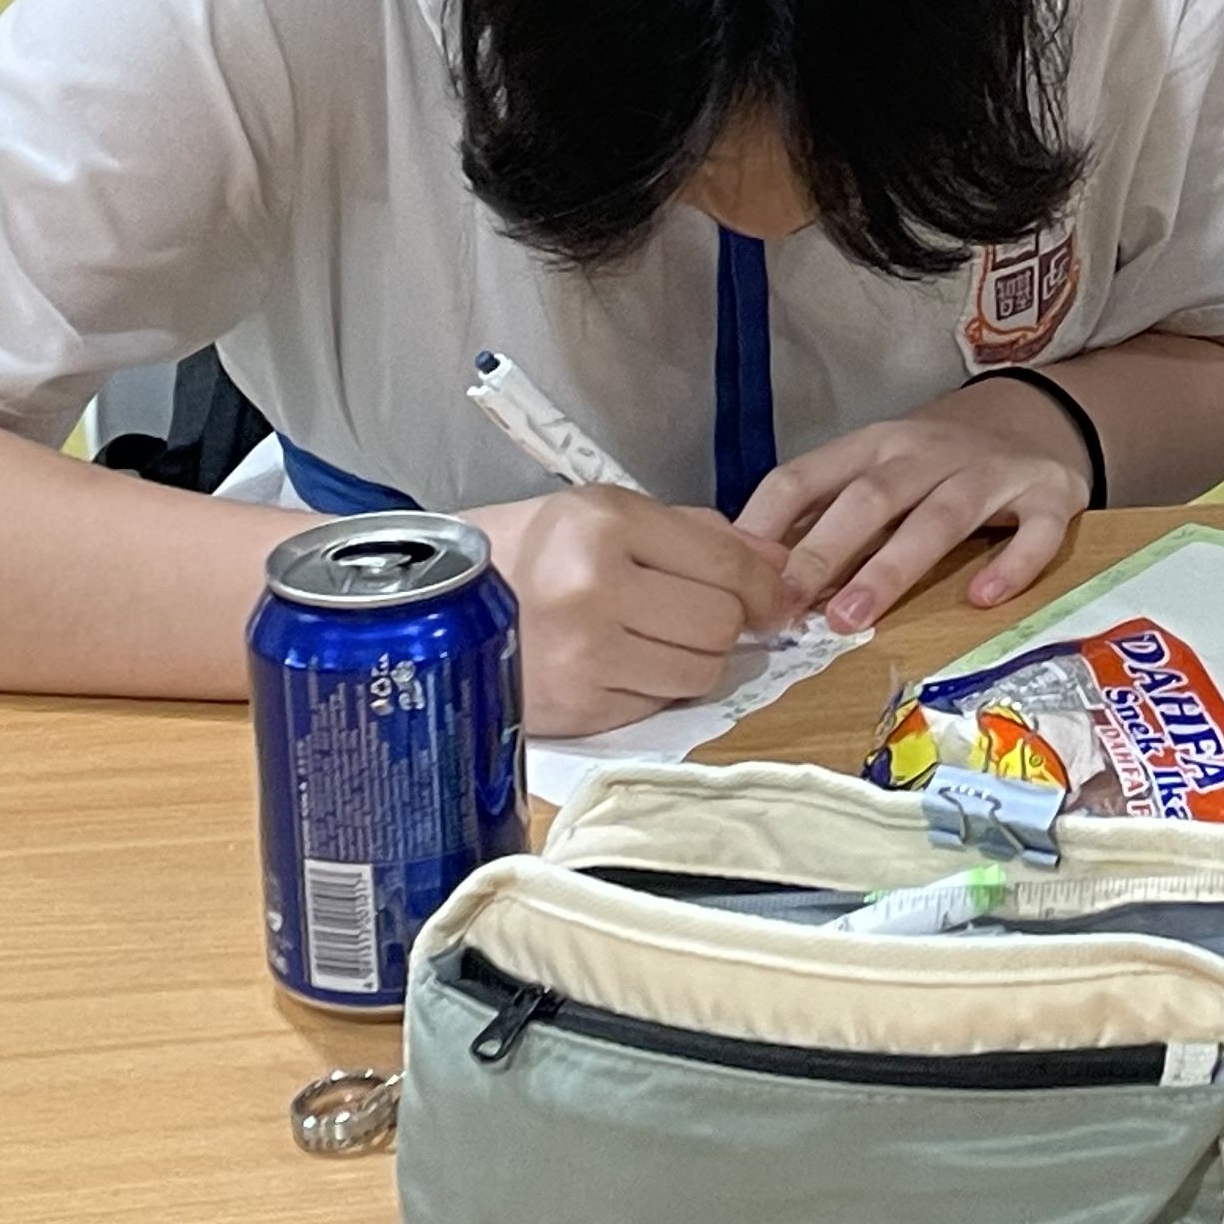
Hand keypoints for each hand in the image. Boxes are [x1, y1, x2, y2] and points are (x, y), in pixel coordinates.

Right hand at [463, 484, 797, 736]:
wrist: (441, 600)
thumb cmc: (537, 547)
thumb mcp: (615, 513)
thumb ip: (706, 538)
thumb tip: (782, 571)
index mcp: (605, 527)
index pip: (726, 568)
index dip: (764, 587)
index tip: (773, 598)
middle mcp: (592, 592)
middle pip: (719, 625)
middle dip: (726, 622)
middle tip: (698, 612)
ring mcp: (580, 659)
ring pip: (698, 673)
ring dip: (694, 658)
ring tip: (656, 636)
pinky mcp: (574, 711)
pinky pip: (655, 704)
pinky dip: (652, 685)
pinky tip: (620, 661)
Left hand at [739, 386, 1097, 631]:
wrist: (1035, 420)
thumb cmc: (935, 466)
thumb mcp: (876, 474)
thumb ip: (825, 518)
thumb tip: (751, 577)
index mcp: (873, 446)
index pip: (805, 476)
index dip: (766, 525)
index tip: (736, 580)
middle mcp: (928, 452)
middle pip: (872, 497)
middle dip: (825, 551)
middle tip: (787, 606)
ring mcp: (992, 473)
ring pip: (942, 516)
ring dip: (893, 566)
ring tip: (853, 618)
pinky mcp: (1049, 495)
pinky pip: (1036, 531)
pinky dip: (1012, 564)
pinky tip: (983, 598)